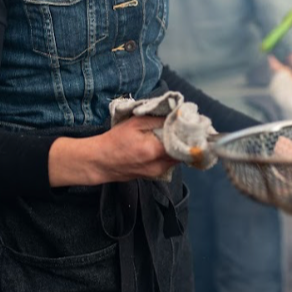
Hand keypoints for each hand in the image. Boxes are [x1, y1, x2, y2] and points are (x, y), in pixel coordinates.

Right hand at [48, 115, 177, 185]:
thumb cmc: (115, 140)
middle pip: (183, 152)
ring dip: (178, 147)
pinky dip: (170, 154)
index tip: (191, 123)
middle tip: (184, 127)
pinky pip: (169, 163)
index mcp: (154, 150)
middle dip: (184, 140)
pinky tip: (165, 144)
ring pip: (177, 159)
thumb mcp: (135, 123)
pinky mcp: (154, 176)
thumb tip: (176, 116)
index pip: (182, 143)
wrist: (100, 162)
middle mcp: (159, 165)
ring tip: (174, 134)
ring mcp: (157, 173)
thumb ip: (158, 119)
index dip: (188, 133)